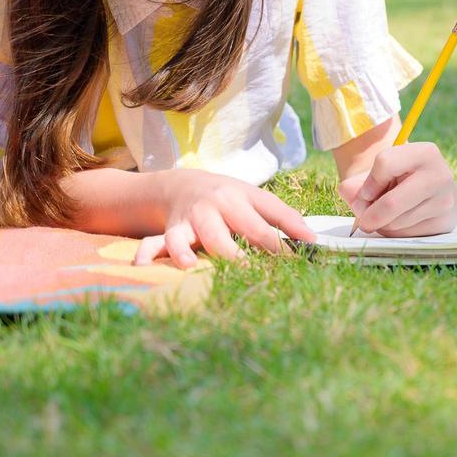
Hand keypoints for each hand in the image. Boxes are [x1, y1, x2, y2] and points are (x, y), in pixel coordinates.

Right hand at [133, 170, 316, 268]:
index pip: (266, 219)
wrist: (184, 183)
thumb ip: (284, 218)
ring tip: (191, 268)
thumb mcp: (257, 199)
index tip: (298, 262)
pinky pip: (155, 243)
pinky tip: (142, 265)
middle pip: (222, 230)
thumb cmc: (230, 197)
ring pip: (185, 236)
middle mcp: (214, 207)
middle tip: (248, 273)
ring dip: (186, 252)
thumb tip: (314, 240)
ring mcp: (190, 219)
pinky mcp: (170, 231)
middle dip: (234, 252)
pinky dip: (148, 254)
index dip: (282, 243)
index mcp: (241, 198)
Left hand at [339, 142, 456, 236]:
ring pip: (397, 222)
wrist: (431, 188)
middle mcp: (440, 175)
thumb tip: (348, 193)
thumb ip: (355, 183)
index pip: (385, 164)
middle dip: (370, 215)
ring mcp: (446, 201)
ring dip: (382, 224)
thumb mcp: (378, 174)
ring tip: (386, 214)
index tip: (366, 192)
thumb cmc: (398, 179)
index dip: (369, 183)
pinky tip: (401, 221)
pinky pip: (407, 235)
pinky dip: (395, 232)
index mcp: (425, 152)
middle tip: (363, 219)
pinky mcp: (445, 223)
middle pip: (391, 203)